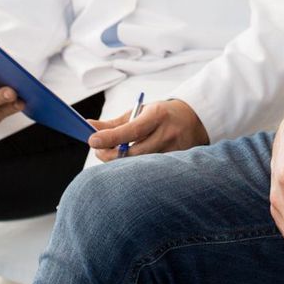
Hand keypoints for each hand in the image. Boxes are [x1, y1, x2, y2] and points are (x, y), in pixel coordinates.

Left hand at [87, 99, 208, 159]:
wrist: (193, 120)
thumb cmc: (160, 115)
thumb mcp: (139, 112)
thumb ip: (114, 123)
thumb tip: (89, 127)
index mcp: (158, 115)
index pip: (131, 130)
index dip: (111, 137)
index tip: (92, 141)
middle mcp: (167, 133)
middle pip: (135, 153)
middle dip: (111, 155)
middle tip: (99, 151)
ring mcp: (174, 151)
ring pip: (142, 166)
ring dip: (122, 164)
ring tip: (113, 156)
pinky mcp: (177, 163)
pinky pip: (151, 171)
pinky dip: (136, 169)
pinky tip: (130, 165)